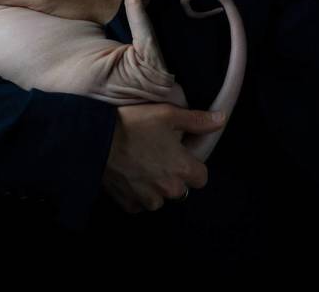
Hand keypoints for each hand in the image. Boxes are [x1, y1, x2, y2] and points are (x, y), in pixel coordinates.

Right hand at [102, 103, 225, 212]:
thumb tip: (222, 120)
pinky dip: (136, 192)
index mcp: (182, 169)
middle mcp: (168, 190)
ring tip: (140, 163)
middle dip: (172, 175)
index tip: (180, 153)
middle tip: (157, 155)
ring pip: (159, 198)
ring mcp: (147, 199)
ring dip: (154, 186)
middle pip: (180, 189)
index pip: (201, 177)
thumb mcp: (168, 114)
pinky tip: (129, 173)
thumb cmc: (134, 123)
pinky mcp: (129, 204)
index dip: (192, 164)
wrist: (96, 138)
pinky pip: (139, 202)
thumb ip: (197, 120)